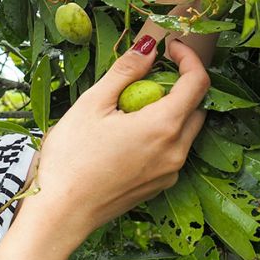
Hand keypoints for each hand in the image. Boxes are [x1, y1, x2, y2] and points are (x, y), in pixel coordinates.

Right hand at [19, 39, 209, 250]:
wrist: (62, 212)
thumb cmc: (72, 157)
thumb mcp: (93, 103)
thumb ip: (126, 71)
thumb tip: (149, 47)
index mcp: (164, 125)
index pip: (197, 81)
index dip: (188, 57)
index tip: (170, 47)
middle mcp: (176, 150)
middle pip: (196, 107)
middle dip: (179, 85)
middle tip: (147, 76)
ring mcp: (170, 172)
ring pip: (186, 131)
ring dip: (171, 111)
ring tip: (133, 106)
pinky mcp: (159, 186)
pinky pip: (173, 152)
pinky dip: (162, 135)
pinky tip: (129, 135)